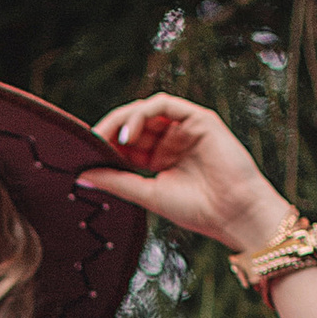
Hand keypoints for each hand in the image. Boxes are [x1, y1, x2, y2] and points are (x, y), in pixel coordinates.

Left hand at [77, 95, 294, 257]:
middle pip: (133, 124)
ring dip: (123, 120)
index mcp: (159, 158)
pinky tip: (129, 134)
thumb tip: (80, 176)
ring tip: (107, 139)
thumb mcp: (148, 194)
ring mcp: (185, 127)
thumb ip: (117, 181)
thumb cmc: (197, 209)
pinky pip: (165, 103)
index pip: (126, 143)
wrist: (235, 214)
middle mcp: (171, 139)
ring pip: (146, 110)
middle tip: (88, 142)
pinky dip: (143, 113)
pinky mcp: (198, 118)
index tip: (82, 154)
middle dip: (108, 130)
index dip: (104, 145)